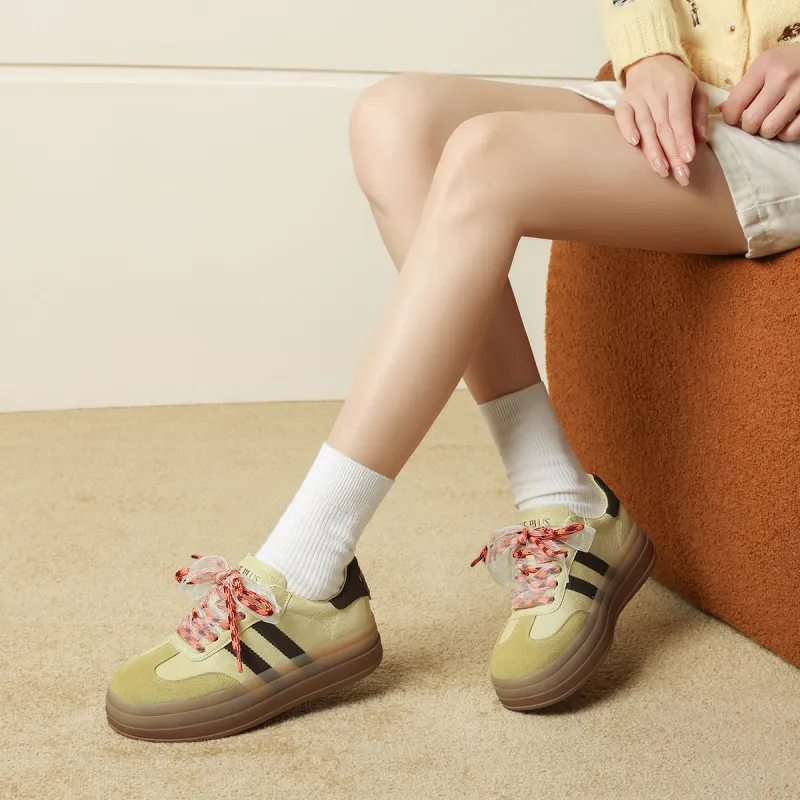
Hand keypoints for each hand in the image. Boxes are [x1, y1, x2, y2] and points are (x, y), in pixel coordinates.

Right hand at [615, 54, 708, 186]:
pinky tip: (635, 144)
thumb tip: (701, 139)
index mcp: (677, 85)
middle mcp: (656, 91)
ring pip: (645, 127)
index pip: (680, 117)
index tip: (689, 159)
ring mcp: (637, 97)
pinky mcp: (623, 102)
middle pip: (663, 127)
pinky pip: (623, 118)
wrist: (650, 60)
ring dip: (653, 151)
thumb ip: (699, 113)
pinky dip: (628, 130)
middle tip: (680, 176)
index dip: (683, 138)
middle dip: (672, 154)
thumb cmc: (676, 80)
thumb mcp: (695, 88)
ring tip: (662, 170)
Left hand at [721, 44, 799, 140]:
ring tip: (771, 121)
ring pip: (769, 129)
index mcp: (765, 65)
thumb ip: (745, 87)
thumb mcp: (766, 65)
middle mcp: (783, 76)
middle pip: (752, 121)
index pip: (735, 103)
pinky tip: (786, 123)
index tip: (734, 119)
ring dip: (767, 131)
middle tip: (755, 121)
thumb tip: (721, 110)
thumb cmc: (789, 62)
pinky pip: (791, 133)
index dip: (730, 118)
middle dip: (750, 127)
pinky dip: (785, 134)